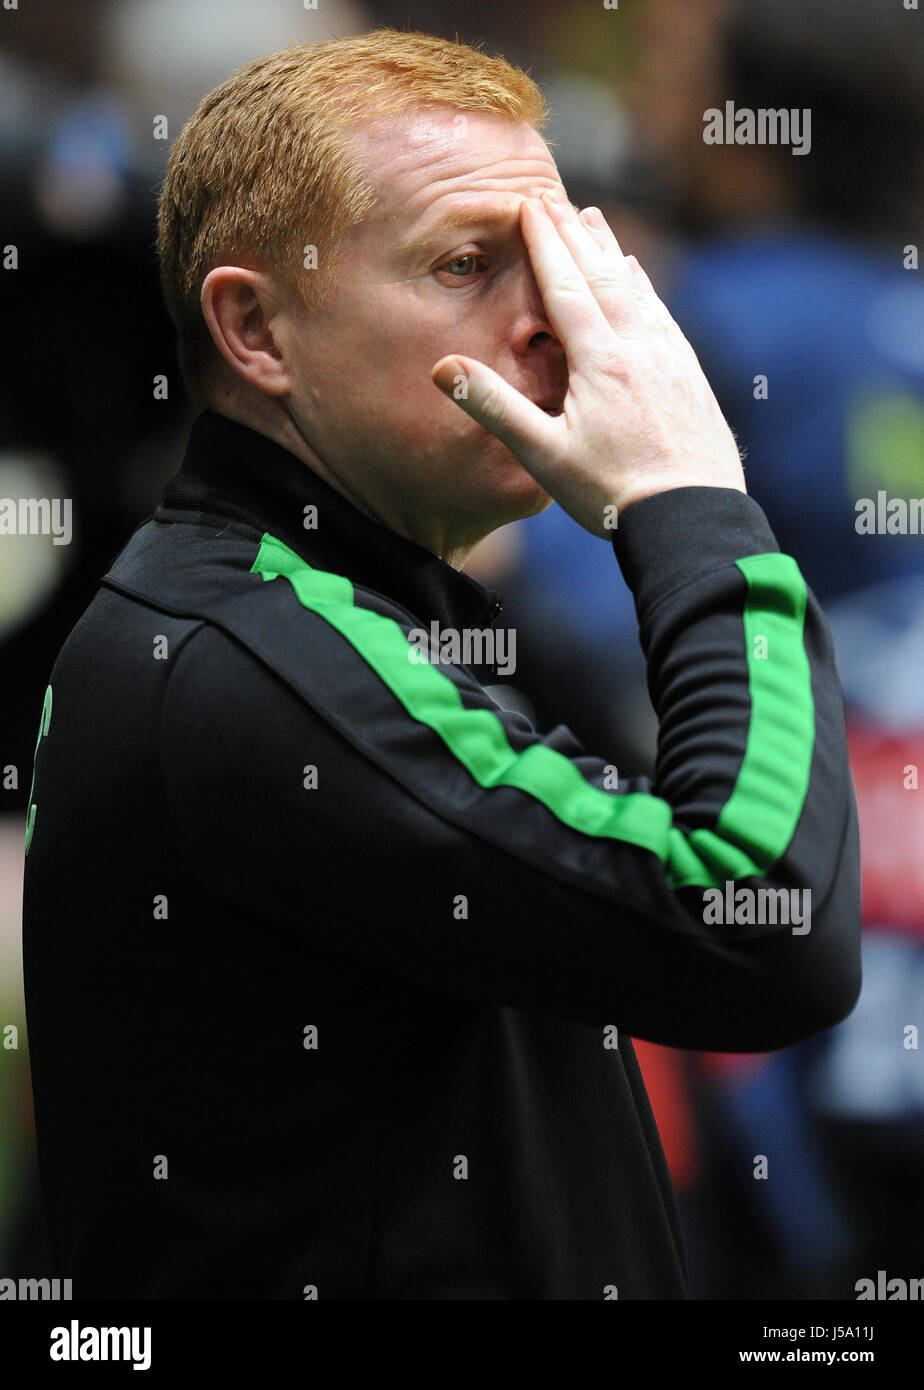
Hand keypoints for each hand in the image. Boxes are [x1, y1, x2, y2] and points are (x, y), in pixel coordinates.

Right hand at [431, 193, 745, 537]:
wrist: (693, 520)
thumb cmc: (613, 495)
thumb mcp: (543, 457)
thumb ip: (495, 407)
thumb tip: (443, 368)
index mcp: (599, 361)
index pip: (564, 286)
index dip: (545, 243)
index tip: (529, 204)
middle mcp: (638, 347)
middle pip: (602, 275)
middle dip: (575, 235)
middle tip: (556, 197)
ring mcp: (670, 358)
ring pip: (636, 288)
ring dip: (611, 252)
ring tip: (596, 221)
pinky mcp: (690, 375)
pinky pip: (661, 313)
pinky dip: (644, 287)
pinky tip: (640, 282)